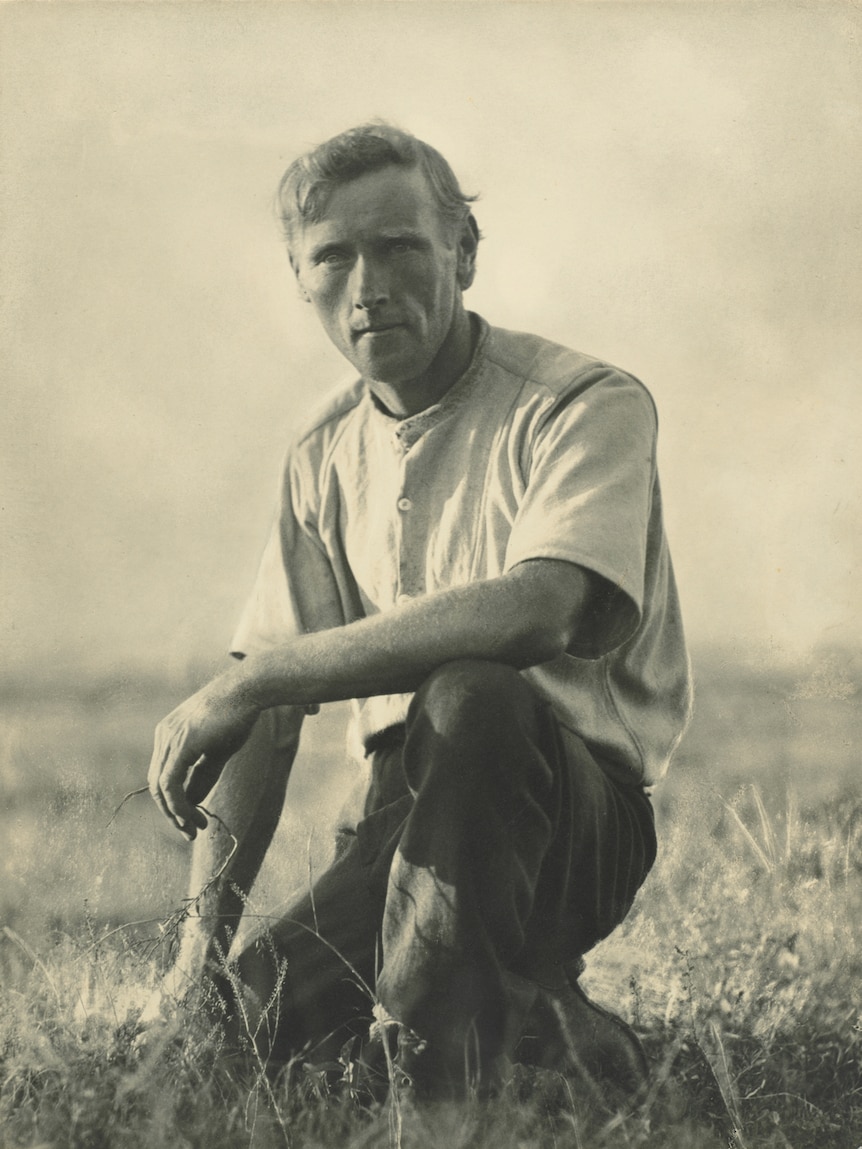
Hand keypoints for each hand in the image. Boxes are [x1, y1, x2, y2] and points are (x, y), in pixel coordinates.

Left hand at [148, 672, 260, 839]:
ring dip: (176, 814)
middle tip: (192, 831)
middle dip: (172, 812)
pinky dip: (178, 805)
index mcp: (169, 734)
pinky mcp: (181, 744)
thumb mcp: (218, 751)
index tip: (194, 819)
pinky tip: (192, 816)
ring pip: (160, 788)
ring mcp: (169, 739)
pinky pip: (170, 784)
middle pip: (156, 784)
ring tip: (195, 828)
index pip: (163, 775)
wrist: (249, 690)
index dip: (175, 801)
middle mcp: (163, 735)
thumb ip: (203, 775)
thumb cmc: (238, 715)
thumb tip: (191, 802)